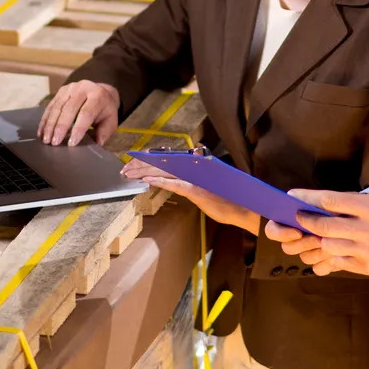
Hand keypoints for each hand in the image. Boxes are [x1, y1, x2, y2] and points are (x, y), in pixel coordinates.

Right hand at [37, 80, 120, 145]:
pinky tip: (42, 132)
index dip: (78, 128)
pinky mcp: (61, 90)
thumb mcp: (111, 121)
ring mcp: (71, 88)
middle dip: (60, 127)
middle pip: (69, 108)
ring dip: (50, 124)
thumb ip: (104, 133)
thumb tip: (96, 144)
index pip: (86, 112)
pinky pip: (51, 106)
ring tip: (46, 139)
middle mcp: (84, 88)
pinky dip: (45, 120)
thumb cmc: (105, 111)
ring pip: (58, 107)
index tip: (71, 143)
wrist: (101, 92)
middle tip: (54, 143)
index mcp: (98, 96)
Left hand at [121, 157, 261, 234]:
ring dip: (146, 171)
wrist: (242, 209)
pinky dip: (160, 181)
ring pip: (165, 171)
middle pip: (162, 163)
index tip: (133, 161)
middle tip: (125, 168)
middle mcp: (193, 169)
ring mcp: (195, 179)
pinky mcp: (196, 191)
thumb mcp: (204, 190)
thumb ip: (190, 183)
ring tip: (130, 172)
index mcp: (194, 168)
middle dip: (141, 165)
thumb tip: (180, 175)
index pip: (167, 160)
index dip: (149, 159)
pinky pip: (175, 184)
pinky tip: (147, 181)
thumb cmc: (225, 201)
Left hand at [268, 190, 368, 278]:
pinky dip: (329, 260)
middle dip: (305, 221)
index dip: (308, 198)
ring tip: (308, 238)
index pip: (331, 200)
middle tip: (296, 218)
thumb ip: (362, 202)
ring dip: (315, 241)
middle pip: (324, 225)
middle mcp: (365, 228)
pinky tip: (322, 258)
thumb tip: (337, 204)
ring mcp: (366, 250)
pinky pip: (341, 263)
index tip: (293, 196)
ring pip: (329, 245)